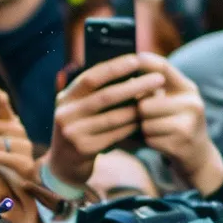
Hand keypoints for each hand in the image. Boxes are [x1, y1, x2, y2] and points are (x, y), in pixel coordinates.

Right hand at [47, 53, 167, 185]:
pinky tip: (145, 120)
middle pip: (105, 96)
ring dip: (138, 108)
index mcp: (65, 97)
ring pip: (113, 118)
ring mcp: (73, 133)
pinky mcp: (84, 149)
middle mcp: (66, 114)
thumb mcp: (79, 107)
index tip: (137, 60)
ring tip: (157, 100)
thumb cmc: (80, 126)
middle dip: (135, 86)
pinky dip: (132, 127)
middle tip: (158, 79)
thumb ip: (96, 91)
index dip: (114, 68)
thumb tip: (129, 68)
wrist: (64, 162)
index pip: (91, 77)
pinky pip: (115, 135)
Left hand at [133, 54, 222, 193]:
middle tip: (147, 117)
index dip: (145, 62)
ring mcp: (189, 124)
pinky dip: (148, 142)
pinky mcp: (182, 143)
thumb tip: (122, 78)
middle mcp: (192, 103)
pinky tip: (159, 141)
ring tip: (155, 130)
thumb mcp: (173, 101)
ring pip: (145, 123)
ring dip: (143, 129)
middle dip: (139, 113)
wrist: (197, 155)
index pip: (164, 68)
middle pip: (145, 104)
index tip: (130, 58)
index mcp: (188, 89)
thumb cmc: (176, 123)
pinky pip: (149, 139)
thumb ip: (154, 88)